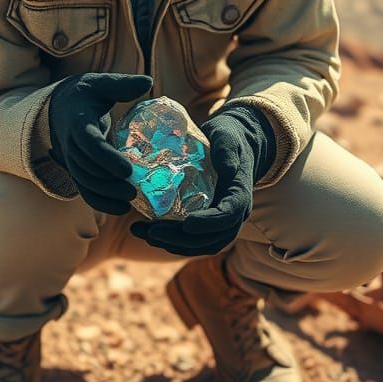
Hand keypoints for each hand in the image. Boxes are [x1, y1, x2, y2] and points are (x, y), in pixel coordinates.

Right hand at [48, 72, 152, 214]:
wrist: (59, 107)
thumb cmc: (85, 94)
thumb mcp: (100, 84)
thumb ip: (122, 84)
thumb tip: (148, 82)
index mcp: (78, 122)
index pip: (89, 144)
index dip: (106, 158)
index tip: (127, 169)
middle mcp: (70, 144)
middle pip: (86, 168)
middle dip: (108, 182)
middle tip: (133, 190)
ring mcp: (71, 159)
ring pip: (84, 182)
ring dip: (105, 195)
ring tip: (130, 201)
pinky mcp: (76, 169)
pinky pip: (84, 190)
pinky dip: (100, 202)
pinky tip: (121, 208)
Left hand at [129, 105, 275, 256]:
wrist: (233, 143)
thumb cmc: (228, 137)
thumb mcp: (227, 136)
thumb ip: (226, 150)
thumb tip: (227, 168)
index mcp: (240, 193)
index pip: (228, 216)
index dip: (209, 223)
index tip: (186, 223)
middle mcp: (234, 214)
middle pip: (212, 238)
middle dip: (181, 240)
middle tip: (151, 231)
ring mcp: (221, 221)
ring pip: (201, 245)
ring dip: (172, 245)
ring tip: (141, 232)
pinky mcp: (208, 221)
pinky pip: (193, 240)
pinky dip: (171, 241)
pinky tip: (147, 231)